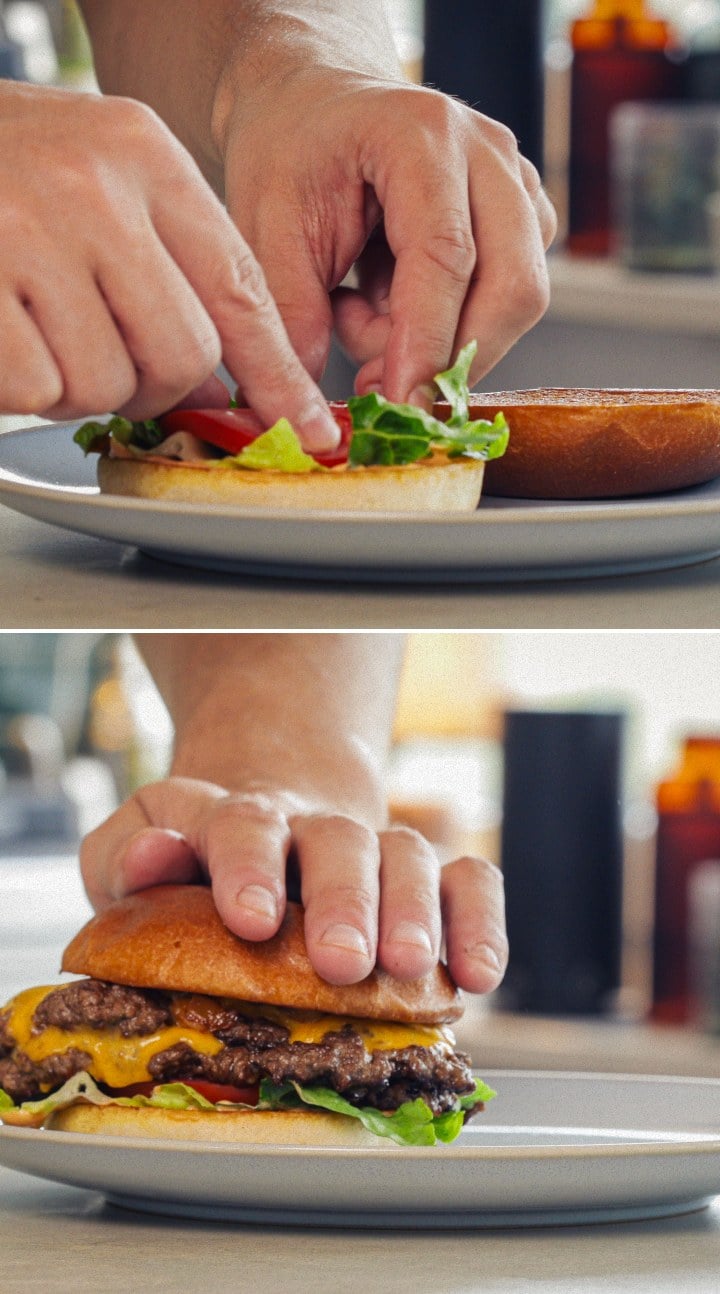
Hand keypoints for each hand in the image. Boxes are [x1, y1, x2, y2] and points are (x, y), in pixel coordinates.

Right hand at [0, 81, 337, 448]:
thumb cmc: (5, 173)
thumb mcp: (101, 179)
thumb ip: (168, 261)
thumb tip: (220, 381)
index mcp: (140, 155)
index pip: (238, 287)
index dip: (277, 374)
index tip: (306, 428)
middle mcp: (91, 189)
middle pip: (182, 354)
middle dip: (153, 384)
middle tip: (108, 355)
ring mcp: (25, 234)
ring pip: (105, 384)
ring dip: (75, 384)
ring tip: (37, 327)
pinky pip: (36, 390)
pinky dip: (21, 386)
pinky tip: (5, 335)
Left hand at [80, 776, 507, 992]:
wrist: (267, 829)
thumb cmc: (189, 871)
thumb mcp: (129, 860)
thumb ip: (124, 857)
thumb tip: (154, 856)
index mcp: (229, 818)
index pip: (243, 823)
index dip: (249, 865)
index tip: (251, 919)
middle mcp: (309, 825)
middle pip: (337, 840)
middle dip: (345, 899)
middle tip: (343, 963)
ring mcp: (372, 849)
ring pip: (407, 855)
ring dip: (414, 910)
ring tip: (412, 970)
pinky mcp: (426, 880)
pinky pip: (469, 879)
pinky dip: (482, 920)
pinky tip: (480, 973)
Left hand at [219, 68, 556, 403]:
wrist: (314, 104)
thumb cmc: (289, 152)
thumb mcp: (264, 226)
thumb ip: (290, 314)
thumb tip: (310, 408)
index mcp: (420, 134)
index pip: (446, 256)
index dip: (428, 344)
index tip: (401, 405)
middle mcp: (487, 152)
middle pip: (512, 286)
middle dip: (451, 358)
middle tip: (378, 387)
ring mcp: (516, 183)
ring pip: (516, 301)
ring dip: (440, 339)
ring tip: (360, 310)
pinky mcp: (523, 217)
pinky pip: (505, 299)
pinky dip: (448, 323)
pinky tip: (389, 297)